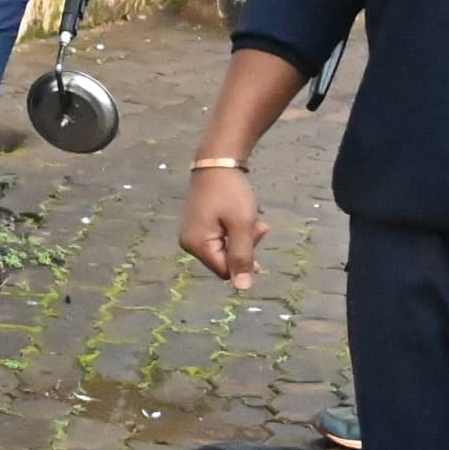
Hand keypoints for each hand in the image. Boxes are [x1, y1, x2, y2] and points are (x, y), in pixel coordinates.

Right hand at [179, 165, 263, 288]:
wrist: (217, 161)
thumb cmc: (230, 192)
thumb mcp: (241, 224)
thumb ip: (242, 257)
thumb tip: (243, 288)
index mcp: (196, 245)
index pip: (226, 271)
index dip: (246, 258)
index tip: (259, 233)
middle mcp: (189, 243)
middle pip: (225, 261)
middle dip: (245, 246)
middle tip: (259, 225)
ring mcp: (191, 235)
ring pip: (225, 250)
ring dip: (243, 238)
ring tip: (253, 218)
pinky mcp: (197, 226)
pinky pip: (220, 239)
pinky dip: (235, 232)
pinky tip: (241, 217)